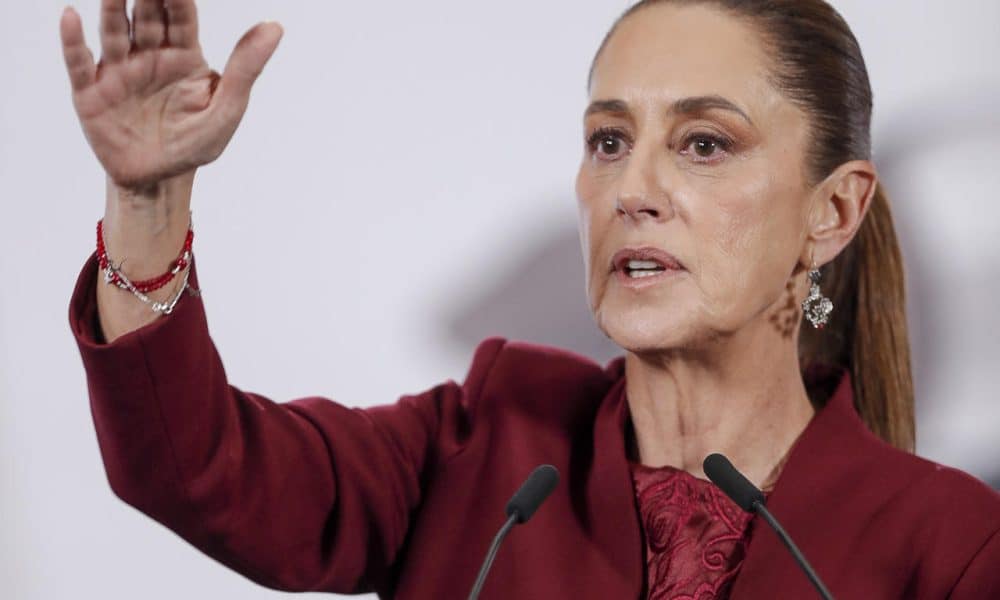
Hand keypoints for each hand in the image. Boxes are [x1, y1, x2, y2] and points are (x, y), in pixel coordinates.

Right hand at [59, 0, 282, 189]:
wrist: (160, 180)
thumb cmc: (196, 142)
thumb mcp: (228, 108)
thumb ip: (247, 68)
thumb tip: (275, 26)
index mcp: (184, 55)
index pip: (181, 15)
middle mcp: (149, 55)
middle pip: (145, 15)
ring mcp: (118, 71)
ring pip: (113, 31)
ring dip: (111, 7)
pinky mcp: (91, 92)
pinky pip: (79, 62)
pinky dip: (73, 41)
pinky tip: (72, 17)